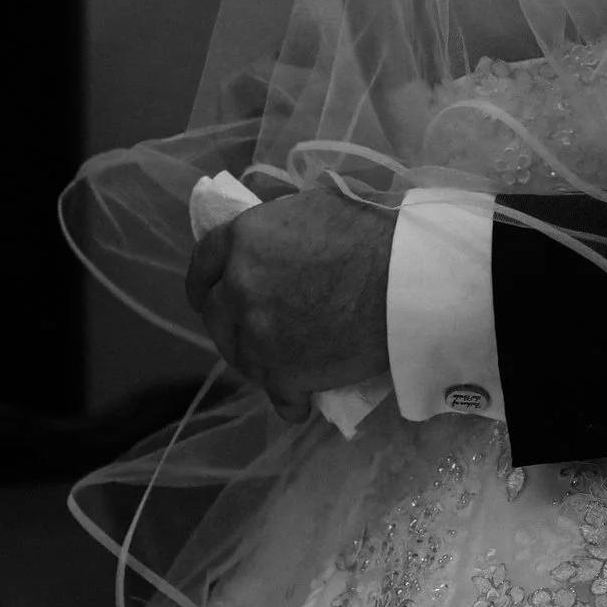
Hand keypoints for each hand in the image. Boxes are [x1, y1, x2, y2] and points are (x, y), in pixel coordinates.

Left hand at [183, 183, 396, 407]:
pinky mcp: (285, 375)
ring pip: (242, 359)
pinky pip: (277, 396)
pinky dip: (289, 400)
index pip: (201, 264)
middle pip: (216, 317)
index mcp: (243, 240)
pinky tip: (299, 402)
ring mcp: (258, 336)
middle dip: (229, 324)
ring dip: (257, 363)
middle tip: (252, 331)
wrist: (406, 280)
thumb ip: (276, 219)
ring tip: (282, 366)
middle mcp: (239, 288)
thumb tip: (262, 217)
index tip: (210, 294)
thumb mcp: (314, 204)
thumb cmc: (371, 232)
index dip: (205, 283)